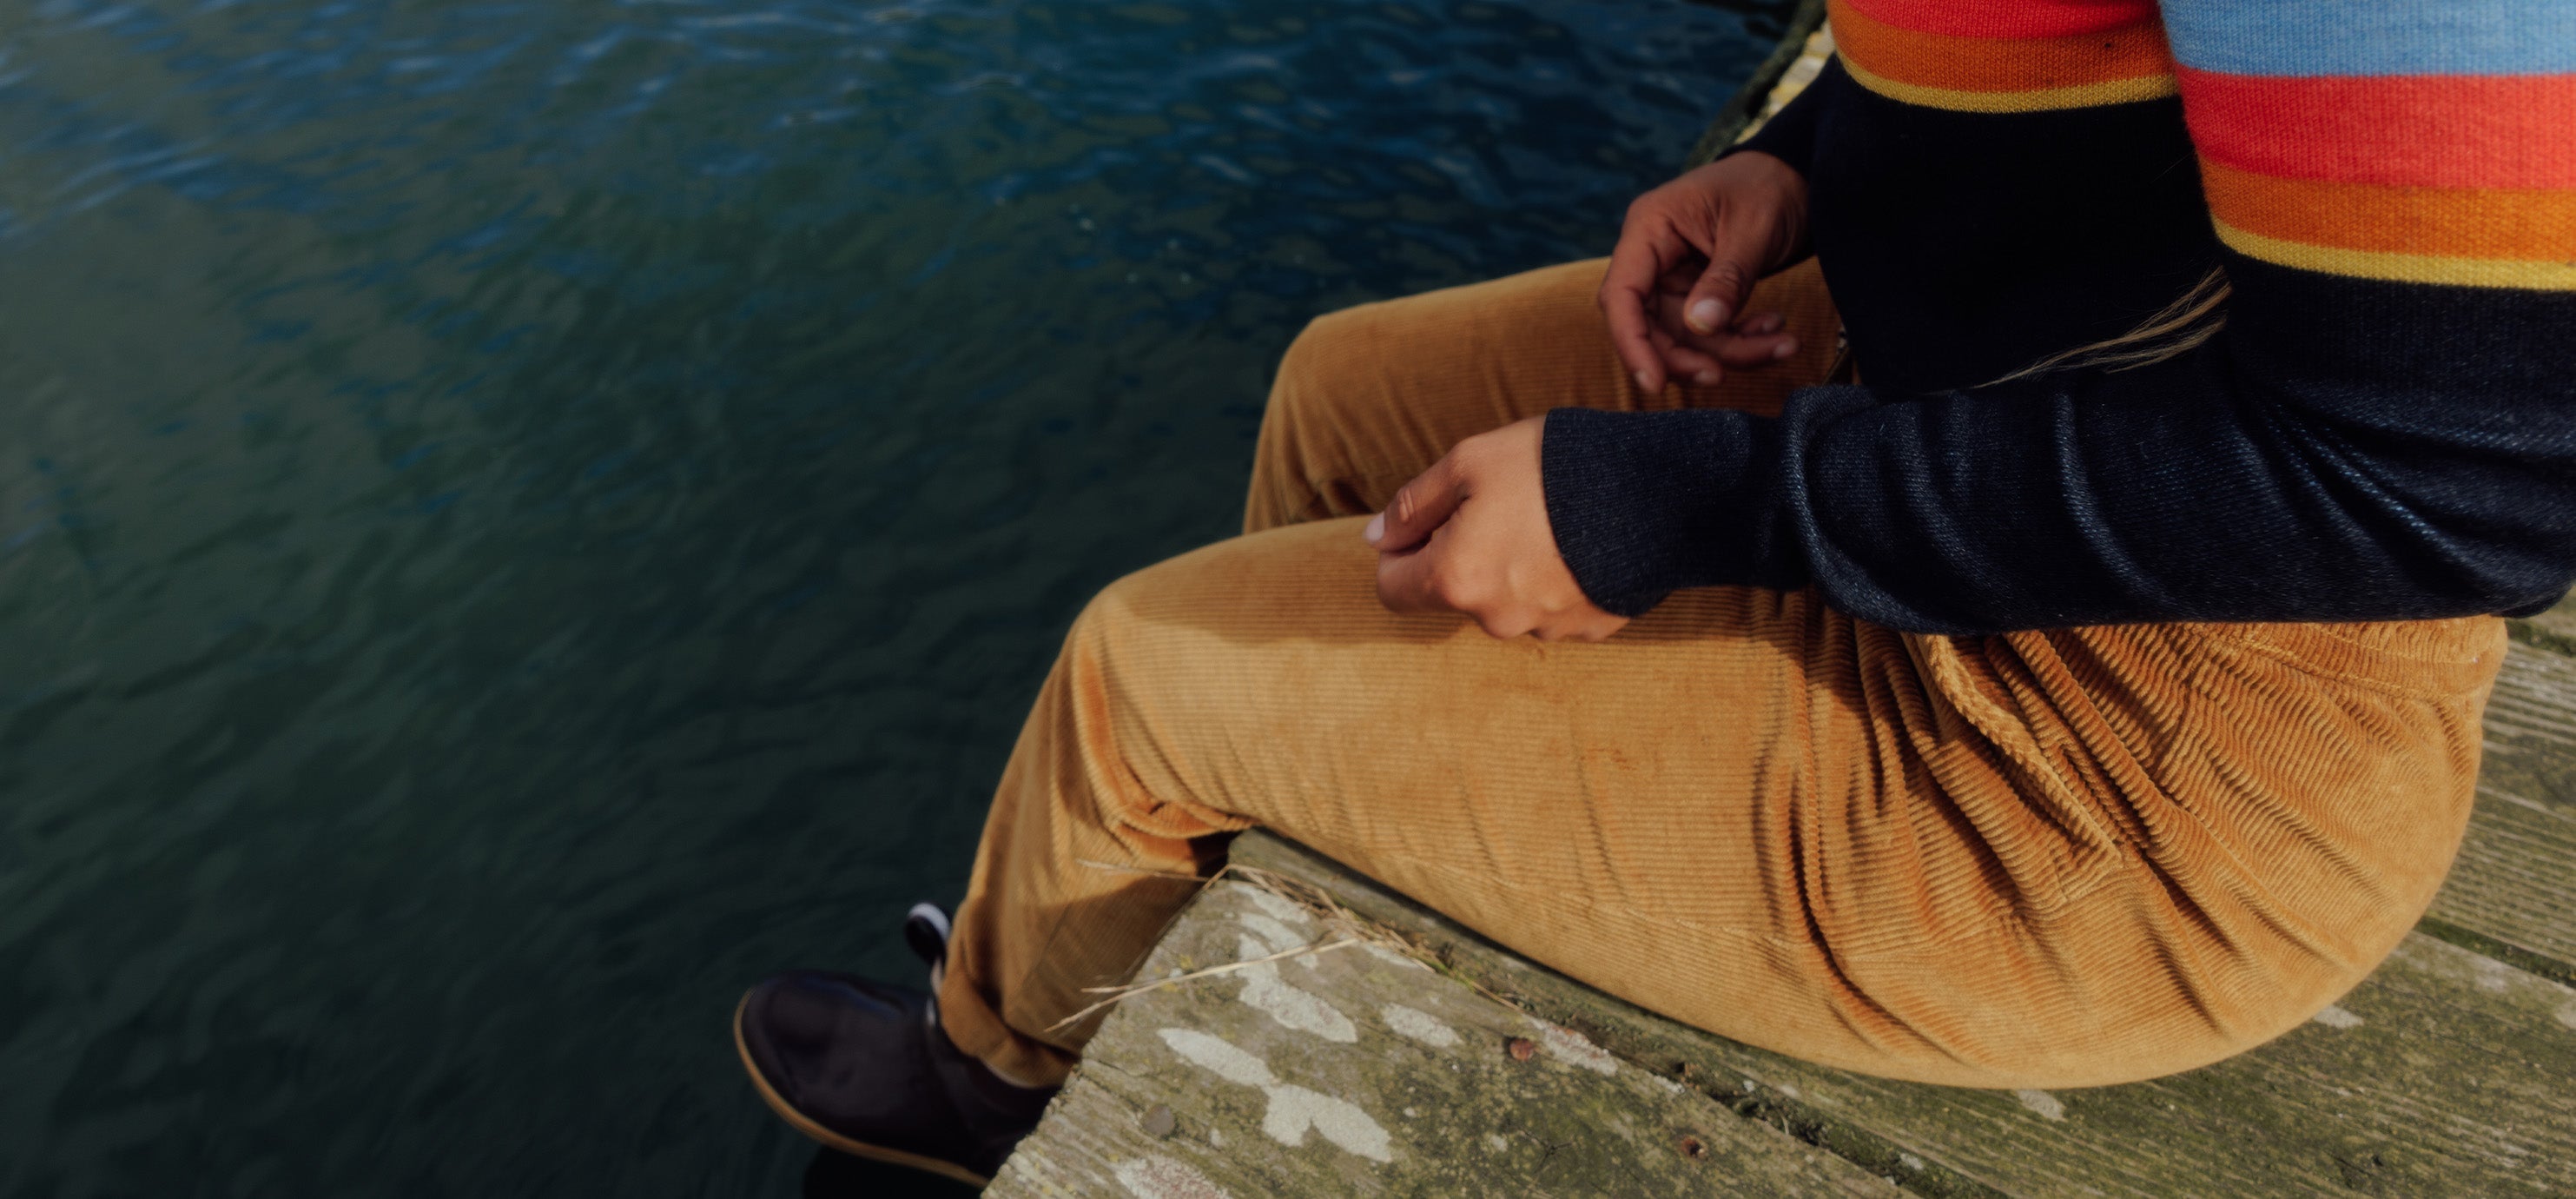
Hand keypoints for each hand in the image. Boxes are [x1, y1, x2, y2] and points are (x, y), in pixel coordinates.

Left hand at [1364, 417, 1628, 641]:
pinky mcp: (1590, 629)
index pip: (1391, 590)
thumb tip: (1374, 539)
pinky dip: (1557, 578)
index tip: (1430, 517)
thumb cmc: (1554, 467)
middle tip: (1502, 501)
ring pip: (1505, 600)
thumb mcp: (1469, 462)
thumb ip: (1412, 505)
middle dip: (1464, 552)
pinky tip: (1580, 540)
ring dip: (1512, 566)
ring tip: (1549, 517)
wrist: (1660, 491)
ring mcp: (1546, 630)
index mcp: (1454, 579)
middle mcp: (1495, 618)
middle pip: (1453, 592)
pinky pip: (1554, 606)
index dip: (1400, 551)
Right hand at [1599, 151, 1808, 393]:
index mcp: (1650, 227)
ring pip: (1686, 337)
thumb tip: (1701, 326)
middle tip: (1725, 376)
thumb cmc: (1769, 186)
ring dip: (1731, 351)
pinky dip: (1741, 341)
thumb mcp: (1753, 229)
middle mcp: (1653, 255)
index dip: (1632, 343)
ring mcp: (1674, 277)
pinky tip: (1774, 331)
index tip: (1653, 384)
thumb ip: (1727, 278)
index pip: (1622, 296)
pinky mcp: (1697, 293)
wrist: (1797, 176)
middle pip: (1649, 326)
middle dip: (1689, 356)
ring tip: (1782, 344)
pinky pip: (1709, 332)